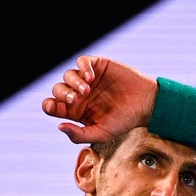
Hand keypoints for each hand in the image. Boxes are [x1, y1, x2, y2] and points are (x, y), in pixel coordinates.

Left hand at [42, 55, 156, 142]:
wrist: (146, 105)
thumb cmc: (124, 122)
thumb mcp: (101, 133)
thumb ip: (79, 134)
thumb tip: (59, 126)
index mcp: (75, 111)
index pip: (53, 106)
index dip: (49, 106)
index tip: (55, 108)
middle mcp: (78, 94)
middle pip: (58, 89)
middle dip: (62, 94)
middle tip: (74, 99)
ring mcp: (88, 79)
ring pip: (68, 75)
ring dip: (73, 82)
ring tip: (87, 90)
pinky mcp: (99, 66)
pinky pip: (82, 61)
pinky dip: (83, 67)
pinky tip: (91, 77)